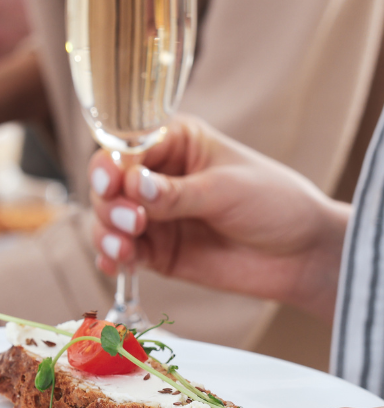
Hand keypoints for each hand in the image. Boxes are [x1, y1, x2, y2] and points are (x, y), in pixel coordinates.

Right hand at [88, 117, 348, 320]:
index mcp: (174, 143)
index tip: (112, 182)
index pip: (126, 147)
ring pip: (107, 218)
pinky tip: (115, 264)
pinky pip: (121, 251)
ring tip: (125, 247)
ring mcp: (153, 215)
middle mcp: (155, 176)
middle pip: (108, 184)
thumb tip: (133, 186)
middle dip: (110, 203)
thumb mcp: (225, 190)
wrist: (302, 255)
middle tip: (131, 221)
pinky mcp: (154, 250)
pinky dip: (112, 257)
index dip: (112, 164)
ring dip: (106, 232)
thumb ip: (176, 193)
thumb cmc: (274, 203)